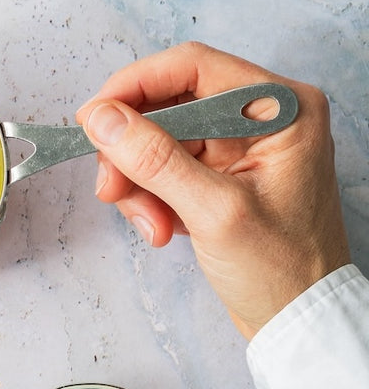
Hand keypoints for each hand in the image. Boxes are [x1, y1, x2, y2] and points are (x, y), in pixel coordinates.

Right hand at [75, 42, 350, 337]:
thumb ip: (156, 161)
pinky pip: (170, 172)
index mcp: (278, 108)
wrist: (296, 320)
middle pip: (170, 107)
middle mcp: (261, 118)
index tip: (93, 118)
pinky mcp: (224, 178)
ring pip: (162, 143)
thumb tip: (104, 119)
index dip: (135, 88)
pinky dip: (155, 201)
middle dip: (134, 152)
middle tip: (113, 191)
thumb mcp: (214, 213)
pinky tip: (165, 231)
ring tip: (153, 228)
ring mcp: (241, 149)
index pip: (193, 68)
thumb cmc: (280, 271)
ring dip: (142, 186)